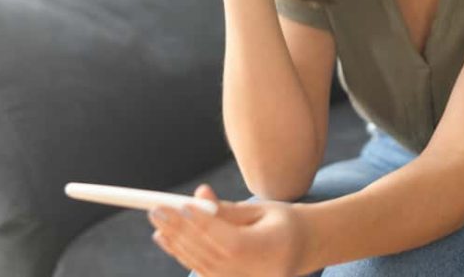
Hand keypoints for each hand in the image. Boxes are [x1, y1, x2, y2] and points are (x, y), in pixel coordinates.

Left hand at [148, 183, 309, 276]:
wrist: (305, 248)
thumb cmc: (285, 222)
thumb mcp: (262, 209)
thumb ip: (227, 208)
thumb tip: (199, 194)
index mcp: (270, 250)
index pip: (229, 240)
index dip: (203, 224)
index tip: (181, 205)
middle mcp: (257, 273)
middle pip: (210, 255)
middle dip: (180, 232)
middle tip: (158, 210)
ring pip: (202, 265)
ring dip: (176, 244)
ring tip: (158, 223)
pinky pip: (204, 271)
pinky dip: (184, 254)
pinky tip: (168, 239)